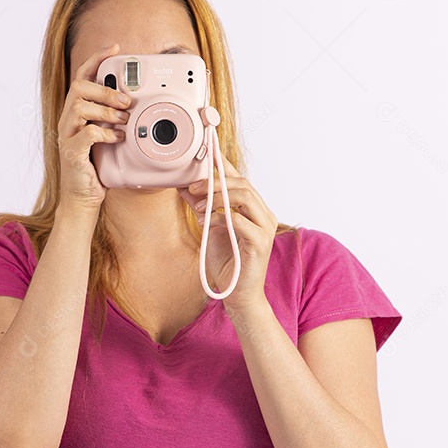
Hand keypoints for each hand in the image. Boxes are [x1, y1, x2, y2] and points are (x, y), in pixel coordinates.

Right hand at [57, 43, 131, 210]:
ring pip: (79, 107)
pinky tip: (117, 138)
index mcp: (77, 112)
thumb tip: (138, 102)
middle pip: (79, 88)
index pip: (83, 76)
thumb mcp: (109, 136)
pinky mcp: (71, 153)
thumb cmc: (97, 166)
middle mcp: (68, 120)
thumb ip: (116, 118)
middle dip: (106, 90)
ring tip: (124, 120)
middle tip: (127, 101)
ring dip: (106, 110)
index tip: (114, 48)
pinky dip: (105, 133)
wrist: (83, 197)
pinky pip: (86, 134)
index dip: (97, 59)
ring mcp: (67, 136)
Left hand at [178, 154, 277, 310]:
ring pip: (245, 197)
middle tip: (191, 187)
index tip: (206, 152)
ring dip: (216, 196)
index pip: (239, 179)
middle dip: (214, 182)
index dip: (223, 164)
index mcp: (254, 209)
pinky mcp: (260, 243)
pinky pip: (239, 221)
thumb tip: (183, 186)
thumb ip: (201, 206)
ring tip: (197, 206)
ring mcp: (265, 228)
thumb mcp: (209, 228)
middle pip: (242, 184)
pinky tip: (205, 223)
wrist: (237, 295)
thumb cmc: (226, 263)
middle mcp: (264, 215)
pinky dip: (219, 218)